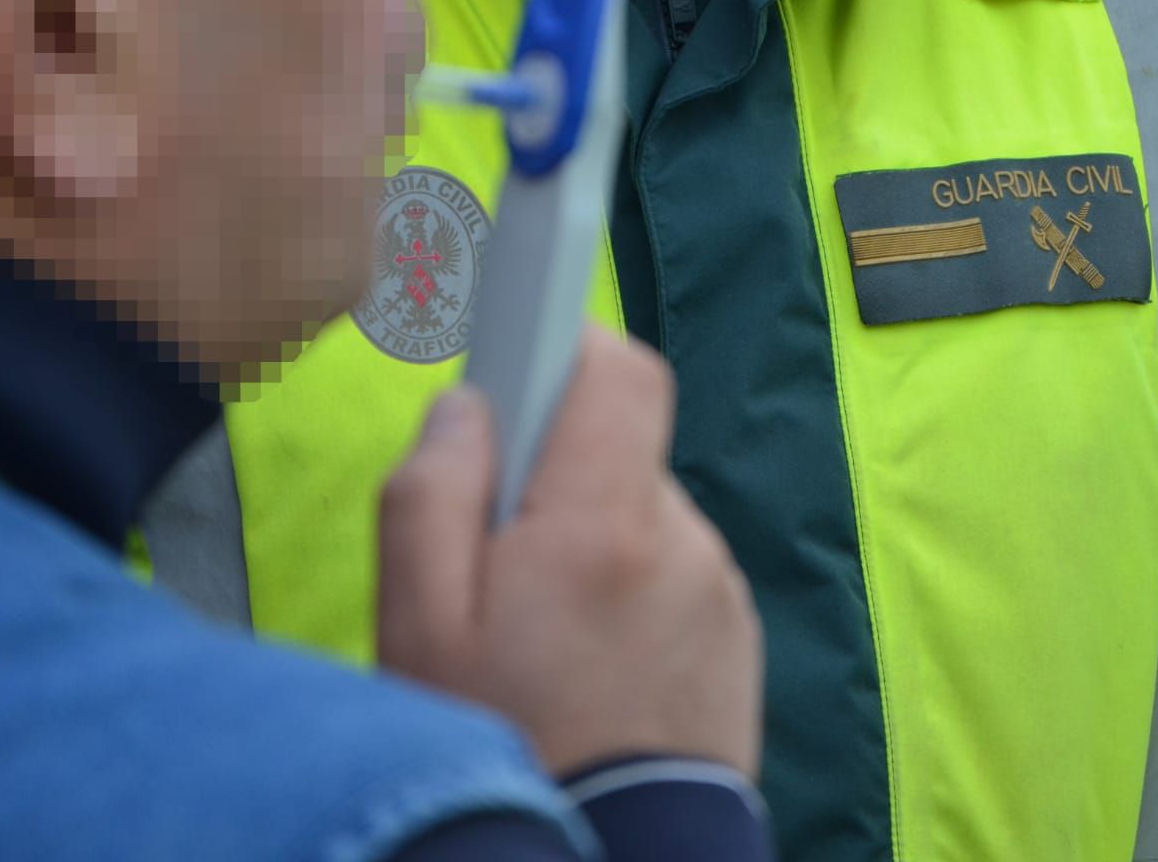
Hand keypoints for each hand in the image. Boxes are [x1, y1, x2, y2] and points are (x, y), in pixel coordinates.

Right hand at [377, 327, 762, 777]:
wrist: (615, 858)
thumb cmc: (507, 744)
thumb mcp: (420, 628)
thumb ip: (432, 494)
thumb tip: (470, 407)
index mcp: (604, 522)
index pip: (617, 369)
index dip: (568, 347)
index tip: (521, 371)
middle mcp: (682, 540)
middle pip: (618, 449)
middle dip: (558, 478)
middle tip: (501, 561)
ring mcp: (719, 589)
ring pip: (643, 517)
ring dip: (594, 544)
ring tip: (545, 636)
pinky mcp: (737, 635)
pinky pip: (675, 575)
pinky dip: (633, 593)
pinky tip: (594, 666)